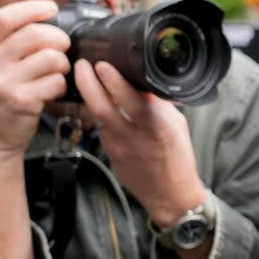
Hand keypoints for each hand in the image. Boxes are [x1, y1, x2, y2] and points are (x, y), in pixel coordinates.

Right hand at [0, 0, 69, 157]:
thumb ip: (0, 43)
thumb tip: (33, 16)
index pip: (4, 18)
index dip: (32, 9)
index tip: (51, 8)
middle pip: (34, 34)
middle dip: (58, 38)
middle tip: (62, 46)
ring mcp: (2, 83)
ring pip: (51, 57)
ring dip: (63, 63)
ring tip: (58, 71)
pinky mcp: (21, 101)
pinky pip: (56, 81)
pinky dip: (61, 84)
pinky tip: (53, 90)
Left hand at [74, 60, 204, 223]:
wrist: (169, 194)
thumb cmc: (177, 157)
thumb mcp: (176, 125)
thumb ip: (158, 105)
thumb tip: (144, 82)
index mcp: (158, 127)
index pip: (132, 100)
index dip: (114, 82)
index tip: (102, 65)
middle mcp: (135, 136)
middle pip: (103, 107)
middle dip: (87, 83)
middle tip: (81, 65)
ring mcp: (118, 146)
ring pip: (98, 116)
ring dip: (91, 96)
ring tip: (86, 78)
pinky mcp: (109, 153)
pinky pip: (101, 128)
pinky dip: (100, 114)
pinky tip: (102, 105)